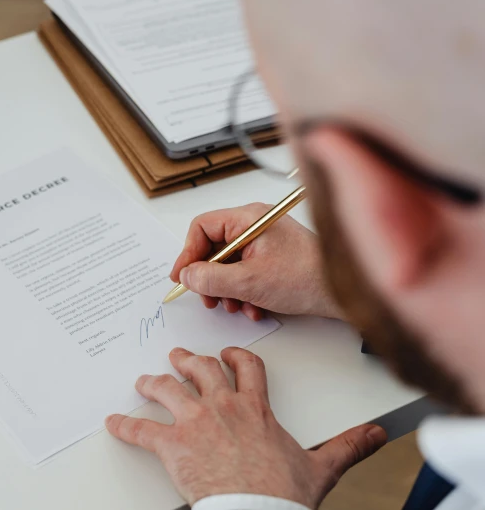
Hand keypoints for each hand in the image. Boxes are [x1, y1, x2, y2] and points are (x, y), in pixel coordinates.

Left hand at [106, 347, 386, 507]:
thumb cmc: (282, 492)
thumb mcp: (321, 466)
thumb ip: (348, 445)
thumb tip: (377, 435)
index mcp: (255, 408)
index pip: (246, 367)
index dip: (234, 356)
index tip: (226, 354)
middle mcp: (223, 406)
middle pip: (200, 369)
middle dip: (187, 360)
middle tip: (177, 356)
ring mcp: (194, 422)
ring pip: (167, 389)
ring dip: (153, 383)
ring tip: (143, 381)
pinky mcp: (172, 446)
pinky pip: (142, 430)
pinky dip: (124, 427)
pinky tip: (112, 424)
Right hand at [169, 203, 341, 320]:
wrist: (344, 293)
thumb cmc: (307, 278)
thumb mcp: (249, 282)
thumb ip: (211, 279)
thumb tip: (187, 276)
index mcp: (249, 218)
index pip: (202, 227)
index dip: (188, 253)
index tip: (182, 277)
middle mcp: (256, 225)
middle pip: (214, 247)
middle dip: (209, 277)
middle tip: (207, 298)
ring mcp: (265, 241)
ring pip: (228, 263)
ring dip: (227, 290)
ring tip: (235, 307)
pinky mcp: (273, 258)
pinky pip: (244, 271)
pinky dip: (243, 292)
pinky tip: (253, 308)